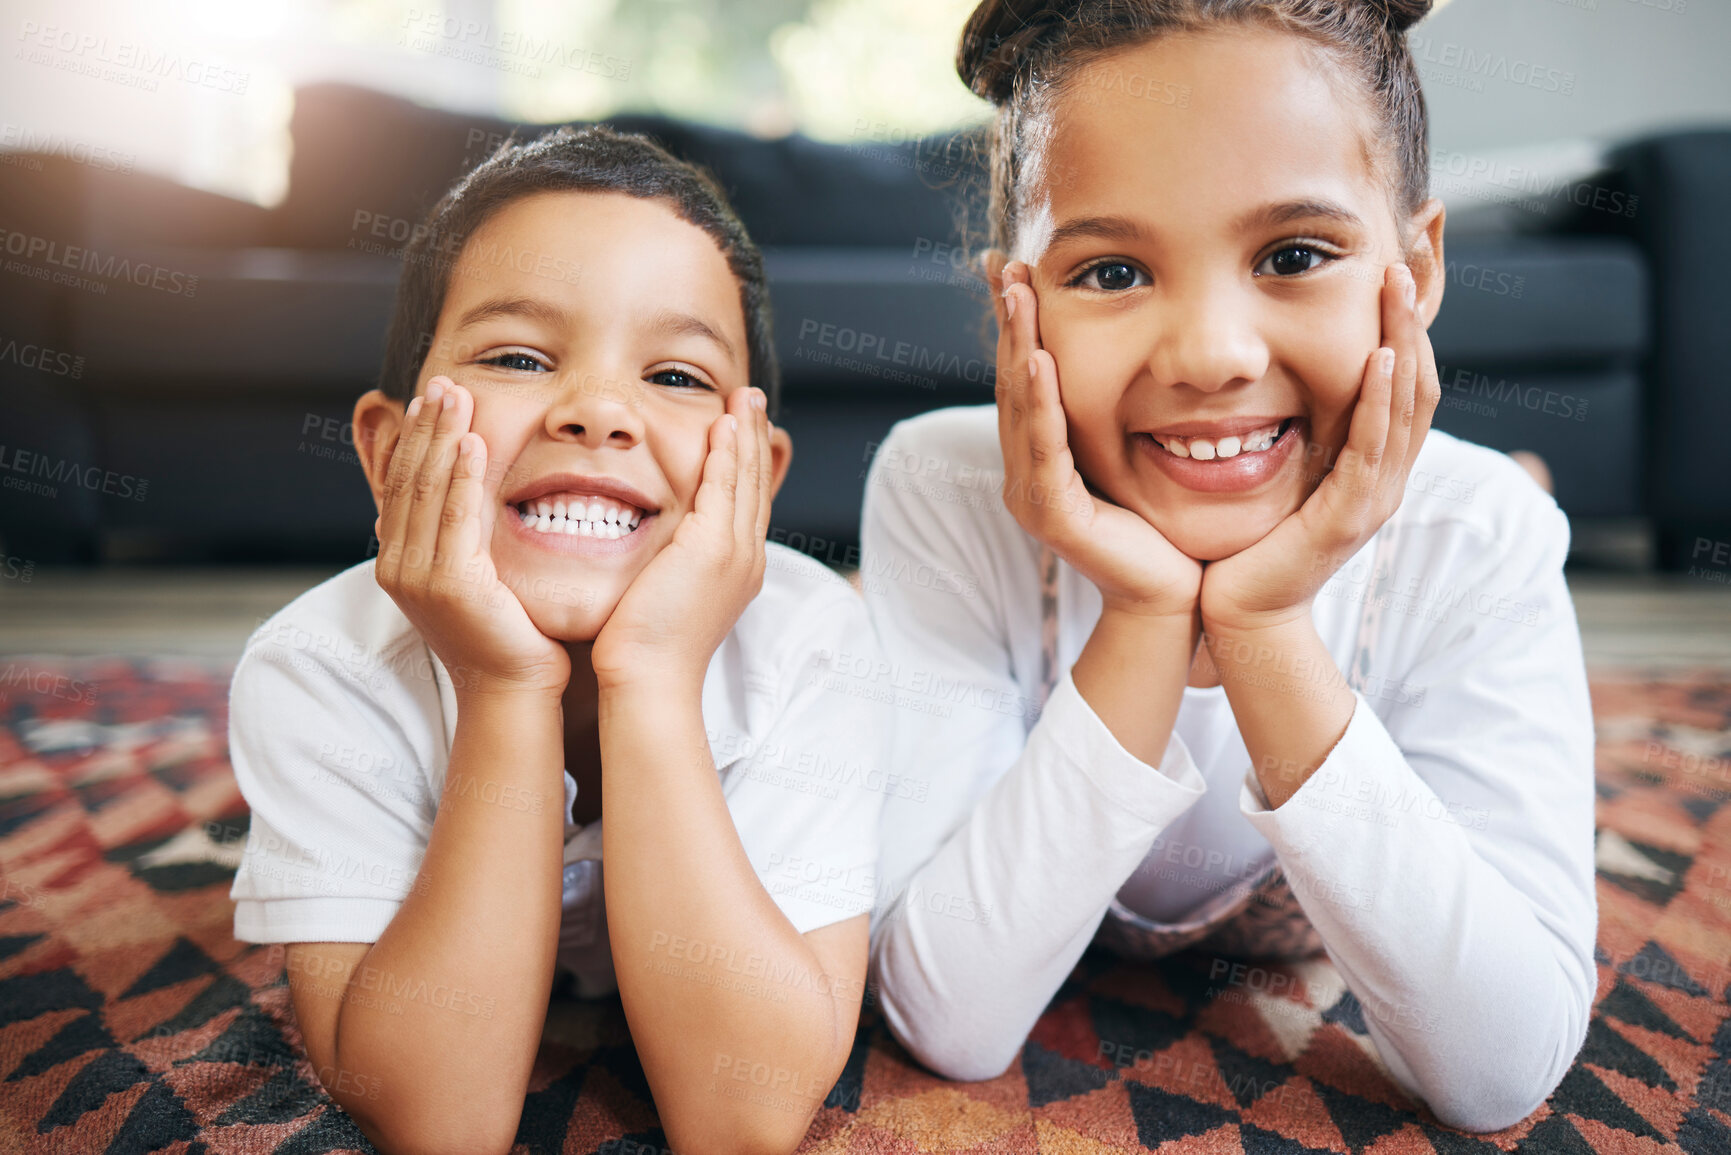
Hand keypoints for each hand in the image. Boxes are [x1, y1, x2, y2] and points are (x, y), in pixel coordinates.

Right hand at [374, 377, 569, 696]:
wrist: (513, 687)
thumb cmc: (505, 633)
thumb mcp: (471, 576)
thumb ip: (456, 538)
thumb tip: (448, 500)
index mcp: (398, 562)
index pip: (403, 486)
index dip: (415, 439)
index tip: (430, 398)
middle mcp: (398, 567)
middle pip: (409, 480)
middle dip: (425, 428)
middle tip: (442, 382)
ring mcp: (418, 578)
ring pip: (428, 492)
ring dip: (442, 438)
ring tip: (454, 397)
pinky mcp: (449, 586)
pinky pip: (456, 518)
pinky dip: (463, 477)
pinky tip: (473, 443)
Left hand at [591, 386, 772, 689]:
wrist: (647, 679)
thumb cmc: (642, 650)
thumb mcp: (662, 597)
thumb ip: (666, 567)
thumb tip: (652, 553)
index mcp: (736, 570)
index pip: (745, 504)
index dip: (746, 463)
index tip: (741, 428)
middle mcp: (745, 558)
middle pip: (756, 485)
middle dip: (756, 438)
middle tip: (753, 398)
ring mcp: (734, 553)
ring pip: (746, 479)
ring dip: (746, 433)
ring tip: (746, 397)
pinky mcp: (713, 548)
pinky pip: (724, 486)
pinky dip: (727, 452)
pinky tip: (723, 422)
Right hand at [996, 261, 1201, 619]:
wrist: (1174, 597)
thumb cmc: (1163, 528)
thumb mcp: (1136, 453)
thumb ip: (1120, 413)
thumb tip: (1140, 353)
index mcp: (1039, 456)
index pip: (1024, 374)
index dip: (1017, 321)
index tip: (1012, 266)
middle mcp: (1024, 472)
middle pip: (1012, 380)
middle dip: (1009, 320)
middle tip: (1004, 263)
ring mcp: (1032, 493)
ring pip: (1021, 405)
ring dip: (1016, 344)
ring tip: (1016, 293)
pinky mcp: (1052, 513)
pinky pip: (1044, 446)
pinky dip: (1040, 399)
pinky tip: (1038, 357)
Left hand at [1199, 264, 1440, 634]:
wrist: (1241, 611)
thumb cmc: (1253, 541)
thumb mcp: (1283, 472)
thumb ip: (1296, 432)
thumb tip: (1283, 381)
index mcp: (1374, 463)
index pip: (1406, 380)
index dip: (1406, 325)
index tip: (1394, 271)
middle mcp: (1386, 476)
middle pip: (1419, 381)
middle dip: (1413, 320)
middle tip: (1404, 261)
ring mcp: (1376, 496)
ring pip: (1407, 406)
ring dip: (1403, 342)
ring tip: (1396, 289)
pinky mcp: (1351, 516)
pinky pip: (1374, 448)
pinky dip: (1380, 401)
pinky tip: (1377, 360)